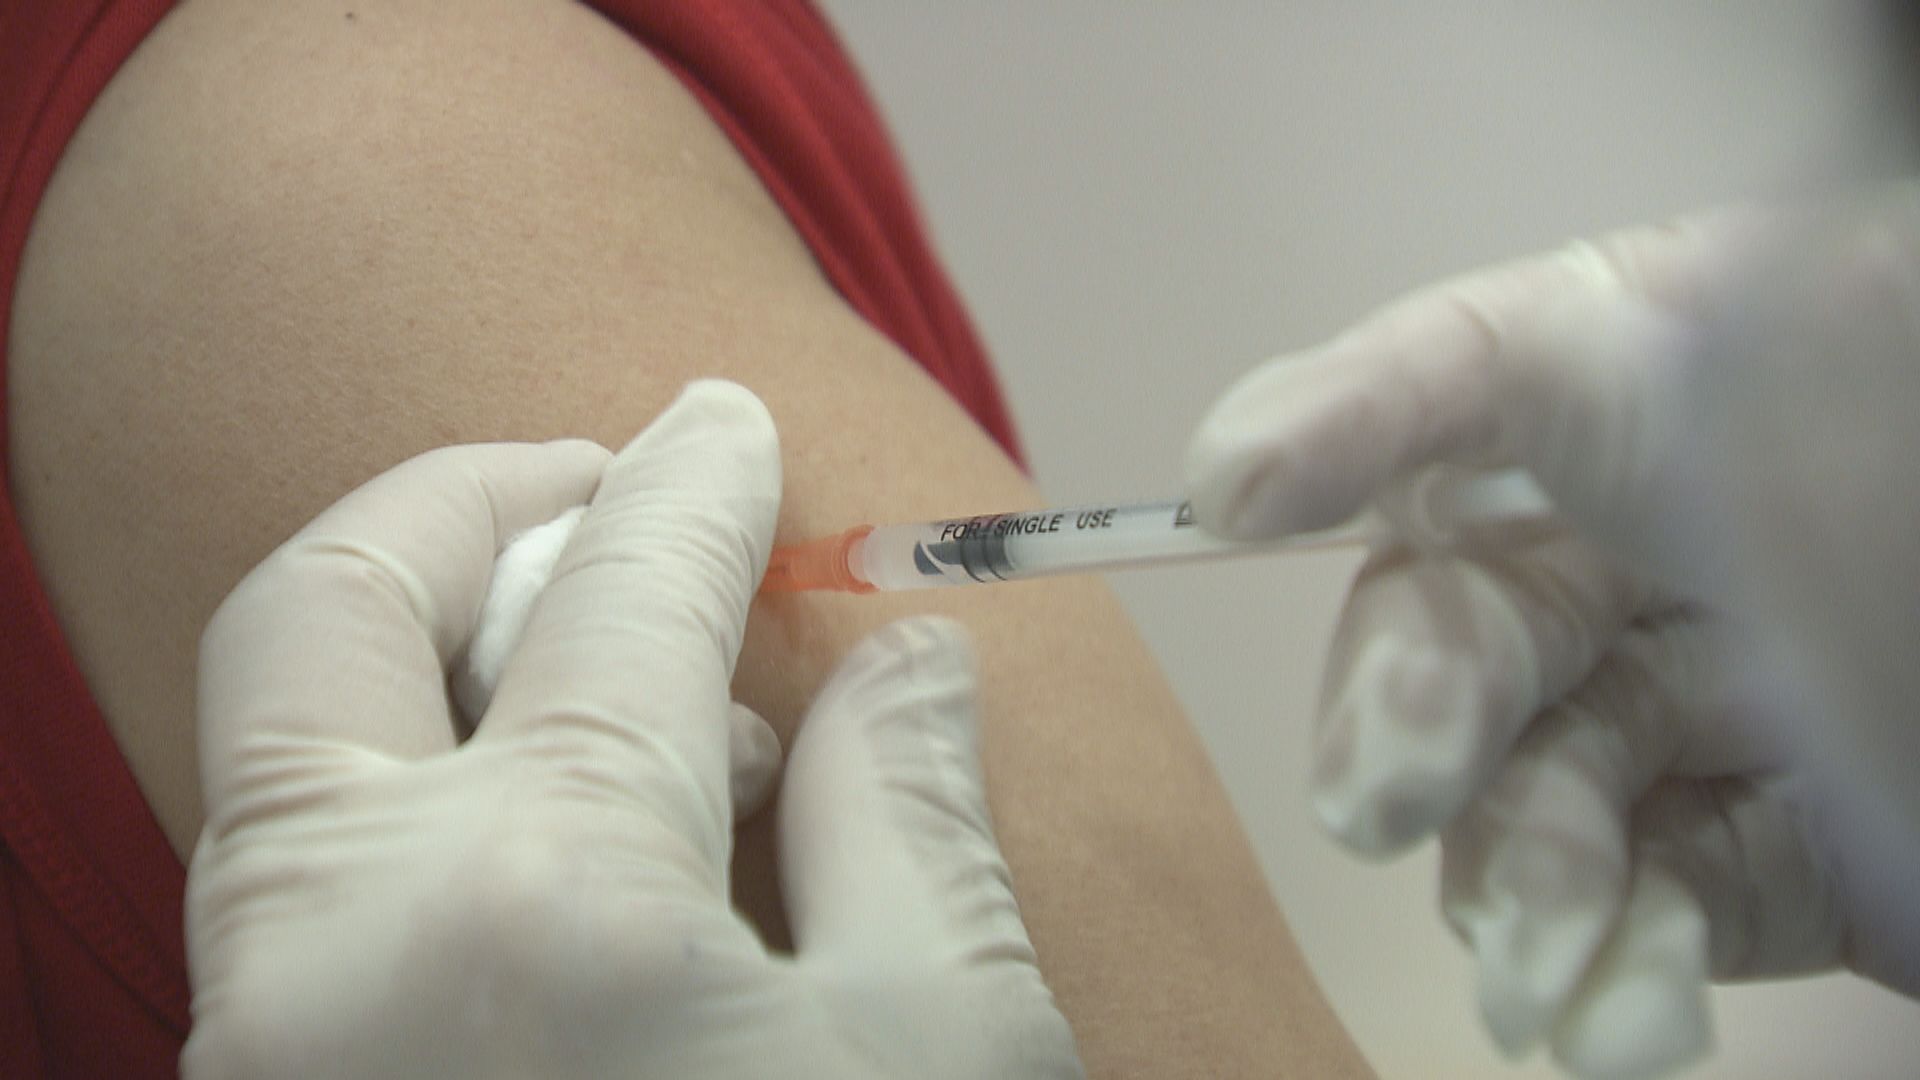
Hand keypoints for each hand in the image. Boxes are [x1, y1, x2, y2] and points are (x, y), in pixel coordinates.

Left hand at [184, 381, 1080, 1078]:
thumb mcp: (944, 1047)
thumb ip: (911, 820)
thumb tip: (908, 665)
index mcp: (545, 906)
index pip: (622, 601)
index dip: (699, 489)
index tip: (729, 431)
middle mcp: (342, 952)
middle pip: (327, 611)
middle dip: (464, 500)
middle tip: (590, 484)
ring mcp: (271, 1039)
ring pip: (282, 748)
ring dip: (433, 653)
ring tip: (625, 684)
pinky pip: (298, 877)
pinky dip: (411, 793)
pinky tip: (567, 833)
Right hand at [1185, 202, 1917, 1077]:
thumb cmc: (1864, 427)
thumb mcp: (1658, 362)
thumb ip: (1441, 386)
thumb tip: (1221, 475)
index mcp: (1632, 397)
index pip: (1446, 411)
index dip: (1335, 448)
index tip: (1234, 505)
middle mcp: (1640, 556)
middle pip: (1459, 637)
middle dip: (1406, 724)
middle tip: (1385, 800)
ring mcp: (1697, 715)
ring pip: (1532, 799)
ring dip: (1515, 890)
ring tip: (1538, 969)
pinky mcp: (1757, 859)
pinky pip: (1651, 911)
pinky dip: (1622, 977)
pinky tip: (1624, 1019)